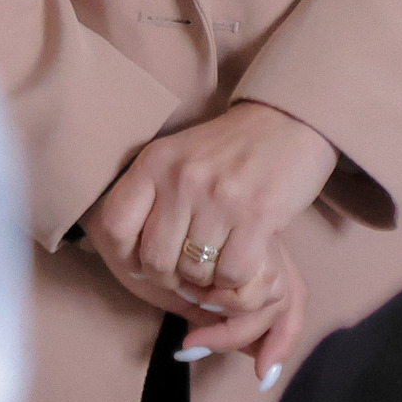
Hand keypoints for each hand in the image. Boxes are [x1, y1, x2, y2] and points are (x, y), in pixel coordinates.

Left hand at [86, 103, 337, 379]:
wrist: (287, 121)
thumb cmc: (229, 149)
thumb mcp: (177, 157)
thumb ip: (152, 197)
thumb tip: (135, 263)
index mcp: (154, 162)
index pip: (114, 227)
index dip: (126, 256)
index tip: (145, 262)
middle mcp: (181, 178)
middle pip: (155, 260)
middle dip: (172, 278)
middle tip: (189, 270)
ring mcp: (218, 197)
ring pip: (194, 273)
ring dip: (206, 281)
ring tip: (216, 264)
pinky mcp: (257, 214)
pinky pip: (232, 274)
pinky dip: (234, 280)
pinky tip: (240, 261)